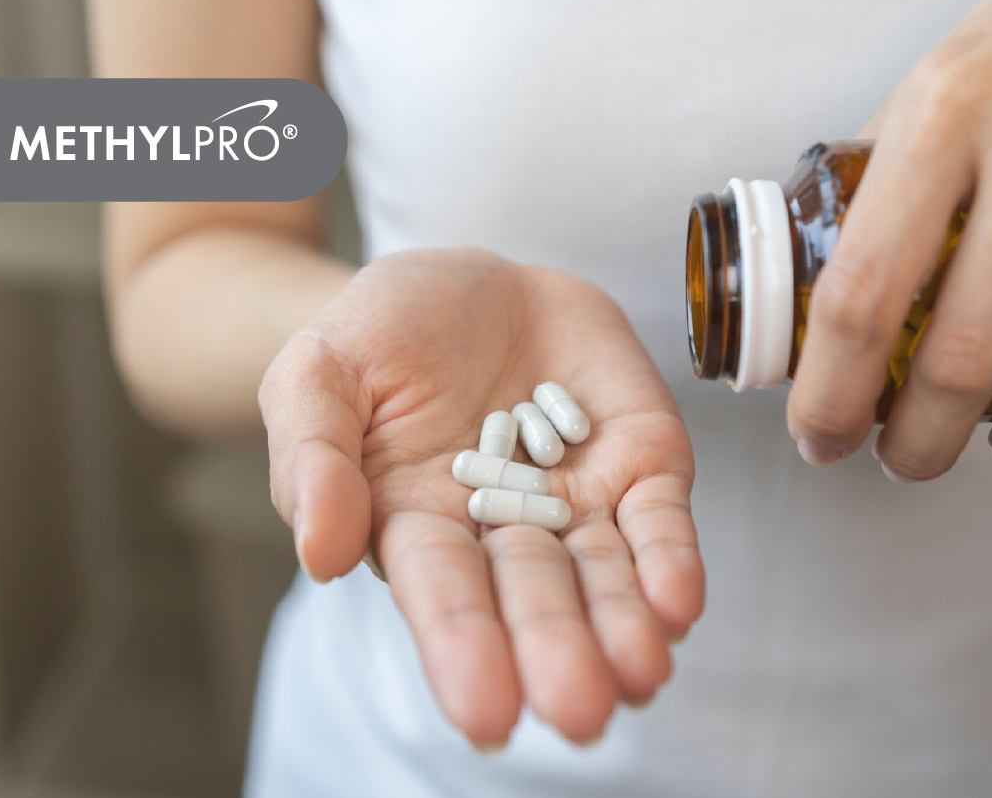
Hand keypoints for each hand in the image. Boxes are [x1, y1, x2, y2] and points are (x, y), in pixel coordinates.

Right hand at [258, 248, 703, 746]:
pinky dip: (671, 559)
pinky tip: (678, 603)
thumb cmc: (381, 333)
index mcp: (417, 524)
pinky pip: (659, 517)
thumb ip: (313, 458)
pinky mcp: (638, 460)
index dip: (464, 647)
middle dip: (557, 650)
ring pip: (606, 574)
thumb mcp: (317, 374)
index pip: (443, 593)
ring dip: (624, 625)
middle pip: (534, 596)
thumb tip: (319, 556)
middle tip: (580, 710)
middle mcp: (504, 531)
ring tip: (640, 673)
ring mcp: (578, 499)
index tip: (487, 712)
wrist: (472, 280)